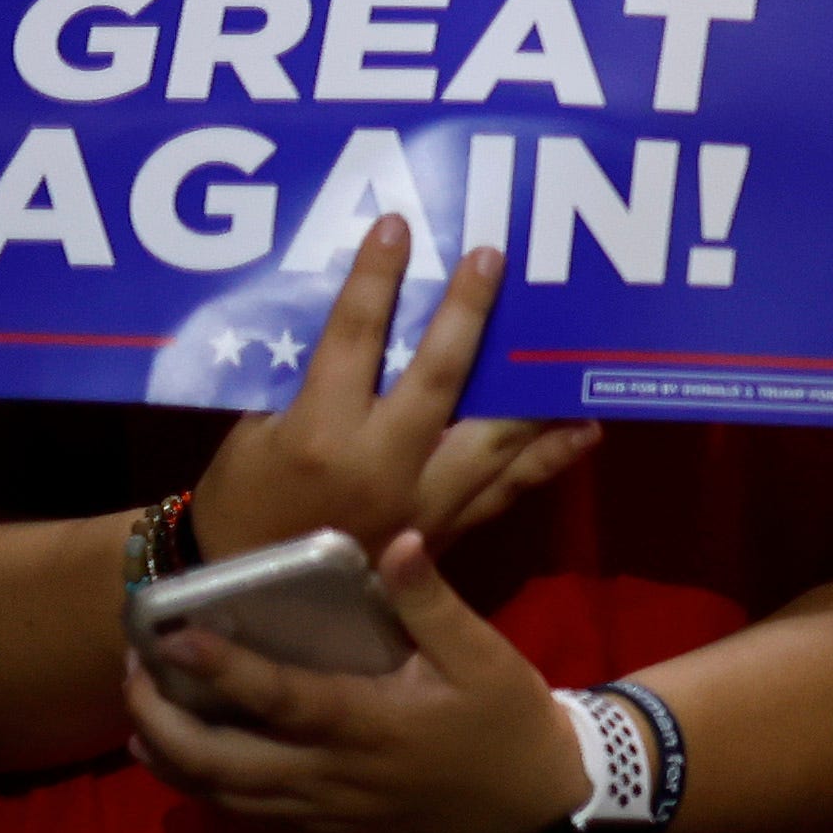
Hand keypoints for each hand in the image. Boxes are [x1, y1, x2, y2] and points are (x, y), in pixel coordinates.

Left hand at [123, 529, 583, 832]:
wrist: (534, 800)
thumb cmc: (505, 719)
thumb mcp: (483, 654)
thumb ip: (431, 602)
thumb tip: (394, 541)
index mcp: (368, 724)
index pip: (278, 699)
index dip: (221, 671)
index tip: (172, 638)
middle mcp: (329, 774)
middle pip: (218, 763)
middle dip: (161, 721)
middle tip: (132, 672)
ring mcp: (319, 810)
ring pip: (218, 794)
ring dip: (168, 756)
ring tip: (139, 712)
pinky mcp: (322, 828)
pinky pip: (243, 812)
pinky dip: (201, 784)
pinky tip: (184, 755)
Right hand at [188, 224, 599, 569]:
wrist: (250, 604)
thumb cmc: (245, 506)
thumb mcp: (254, 436)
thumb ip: (309, 385)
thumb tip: (365, 323)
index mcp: (319, 435)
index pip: (353, 337)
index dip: (375, 280)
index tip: (397, 228)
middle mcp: (381, 466)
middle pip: (440, 376)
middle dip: (468, 314)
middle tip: (493, 258)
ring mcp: (422, 503)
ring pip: (493, 436)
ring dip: (534, 390)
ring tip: (572, 346)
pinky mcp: (446, 532)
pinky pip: (506, 490)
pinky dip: (547, 459)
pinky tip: (586, 430)